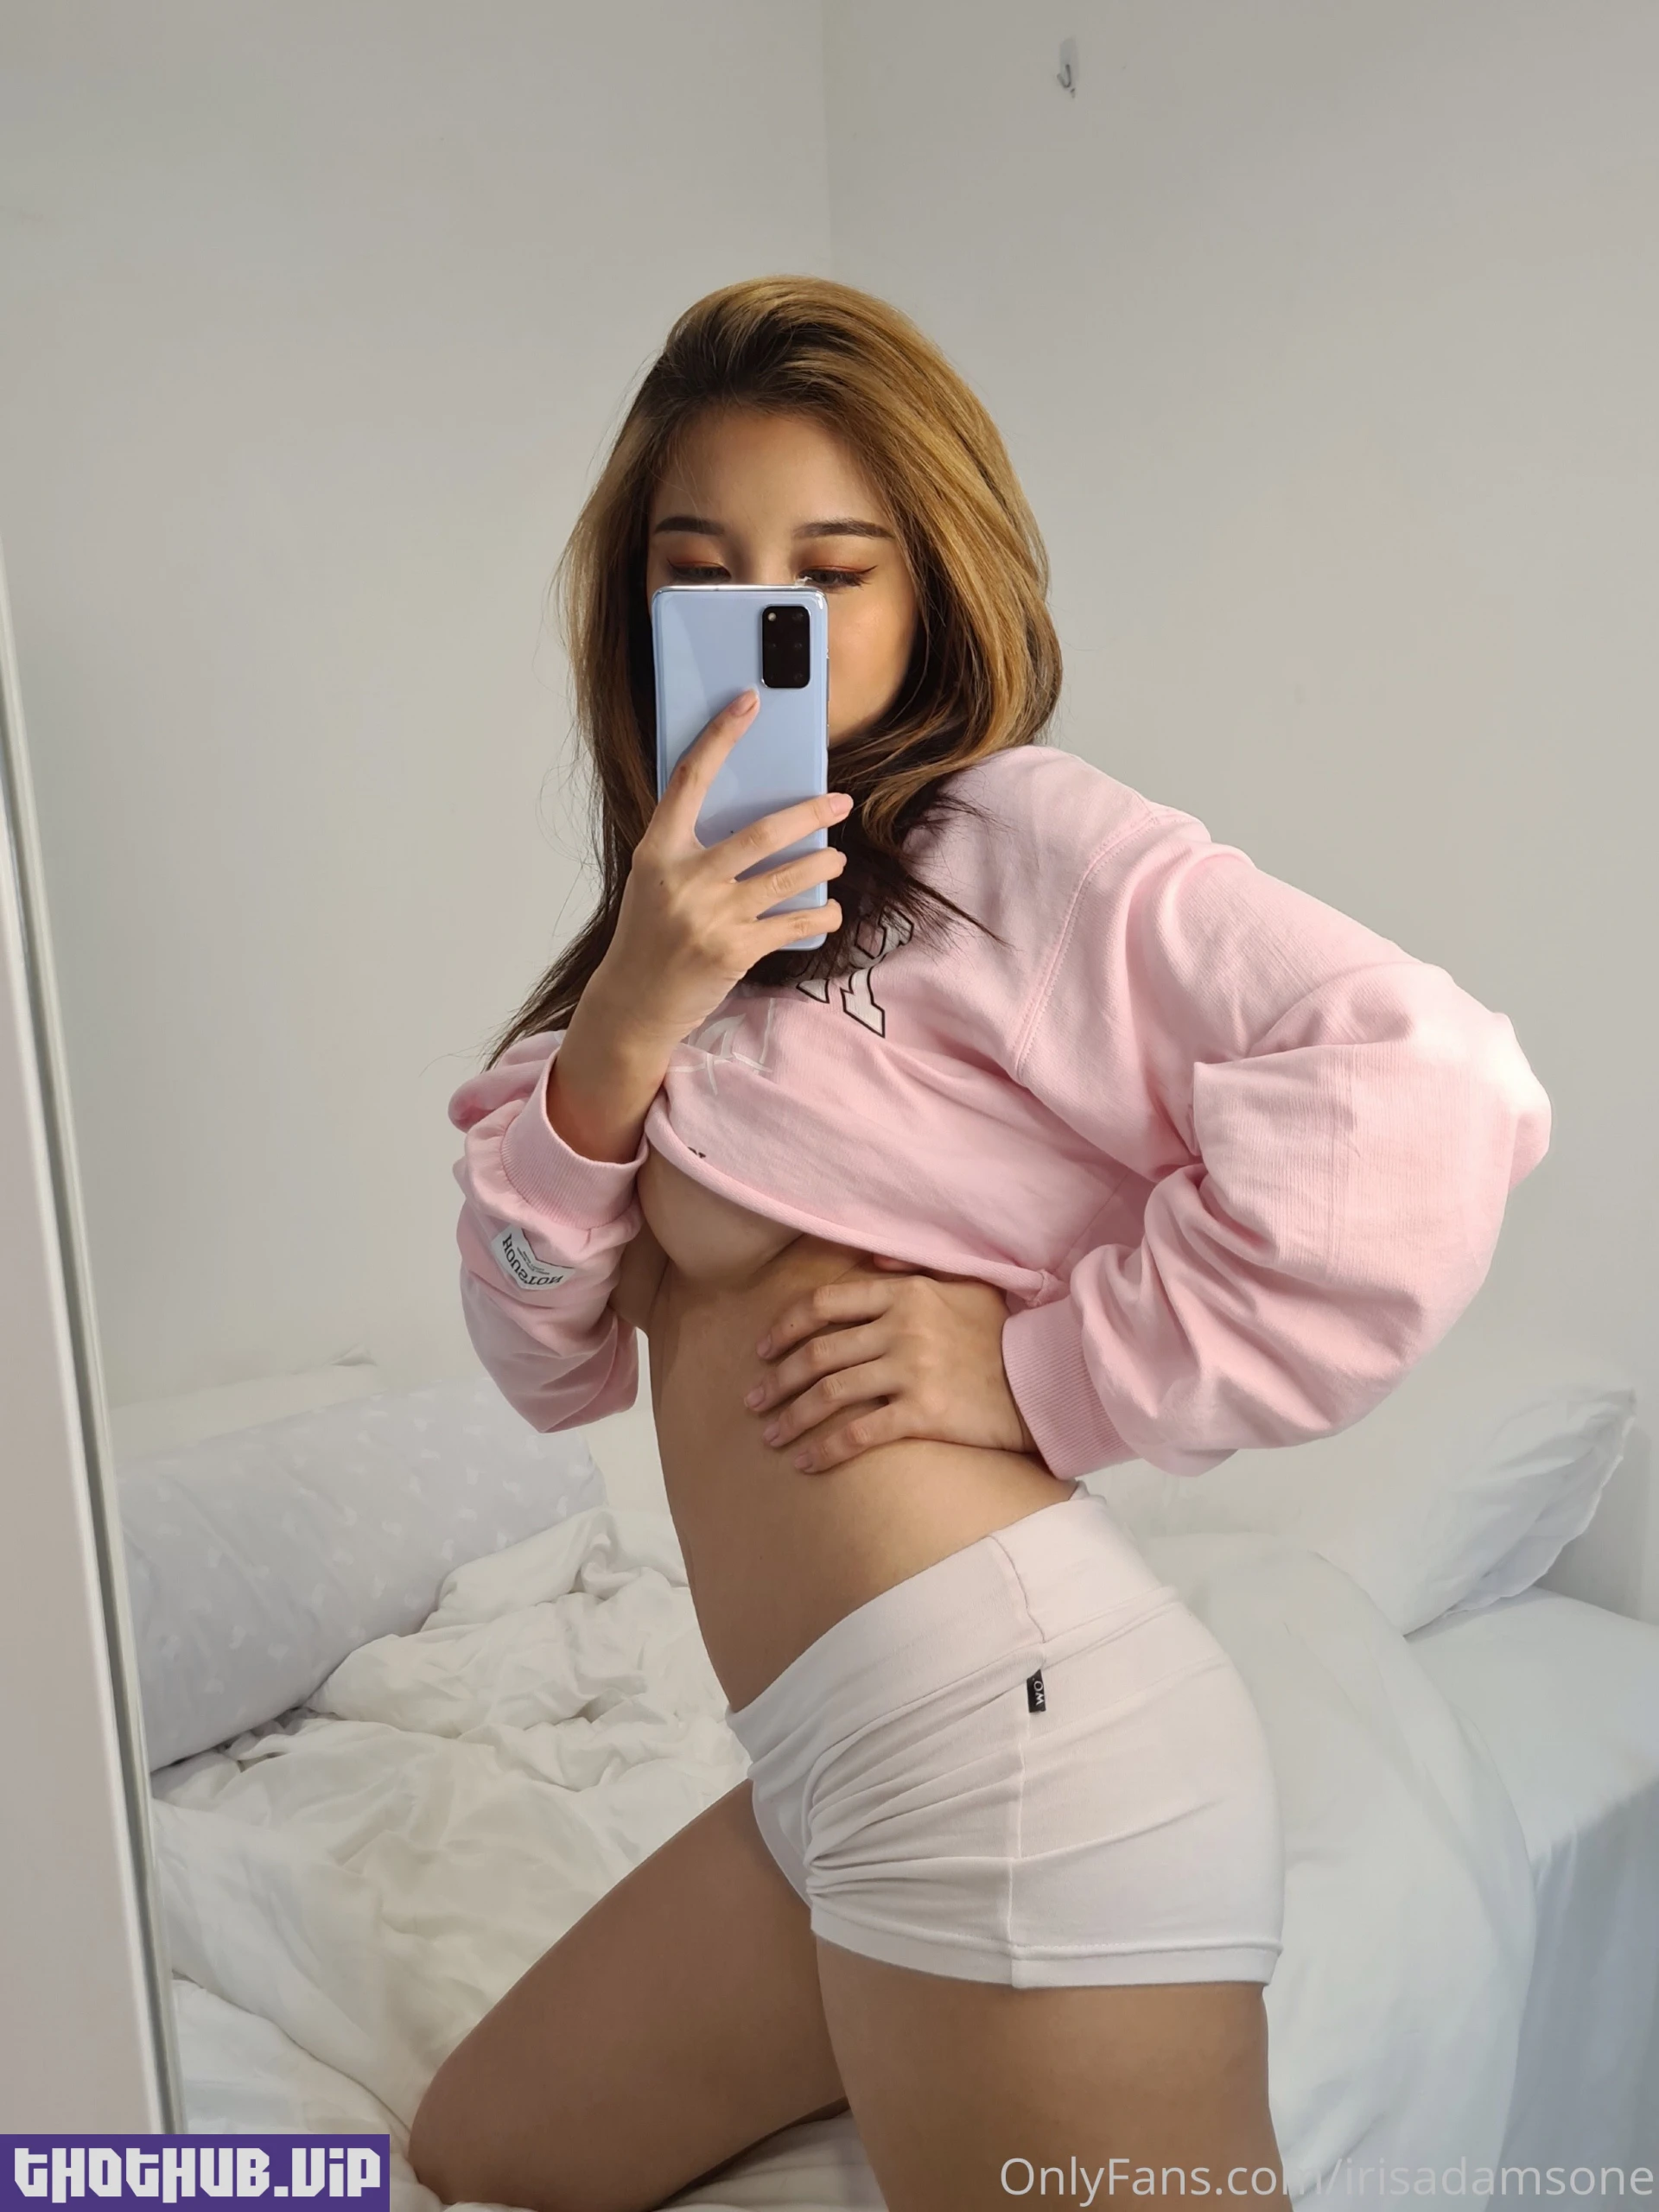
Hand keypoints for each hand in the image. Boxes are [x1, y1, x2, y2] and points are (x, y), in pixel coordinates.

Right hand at [594, 690, 852, 1050]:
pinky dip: (820, 915)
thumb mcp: (655, 882)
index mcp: (658, 851)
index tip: (747, 702)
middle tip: (838, 804)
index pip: (690, 780)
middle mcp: (684, 878)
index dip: (720, 736)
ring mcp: (711, 916)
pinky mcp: (734, 951)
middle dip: (811, 814)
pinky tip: (829, 910)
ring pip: (787, 878)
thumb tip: (754, 822)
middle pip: (761, 832)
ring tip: (833, 860)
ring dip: (822, 865)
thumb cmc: (649, 936)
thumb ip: (691, 850)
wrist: (633, 1003)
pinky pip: (793, 923)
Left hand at [743, 1255, 1041, 1473]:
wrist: (1044, 1379)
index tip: (763, 1349)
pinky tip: (806, 1462)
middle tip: (754, 1401)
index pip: (825, 1303)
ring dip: (791, 1417)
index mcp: (906, 1293)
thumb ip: (917, 1269)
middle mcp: (903, 1327)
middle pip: (818, 1352)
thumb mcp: (967, 1285)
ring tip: (771, 1435)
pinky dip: (825, 1449)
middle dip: (777, 1379)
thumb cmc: (1003, 1334)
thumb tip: (873, 1264)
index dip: (785, 1326)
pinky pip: (859, 1433)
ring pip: (830, 1393)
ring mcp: (913, 1371)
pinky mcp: (924, 1413)